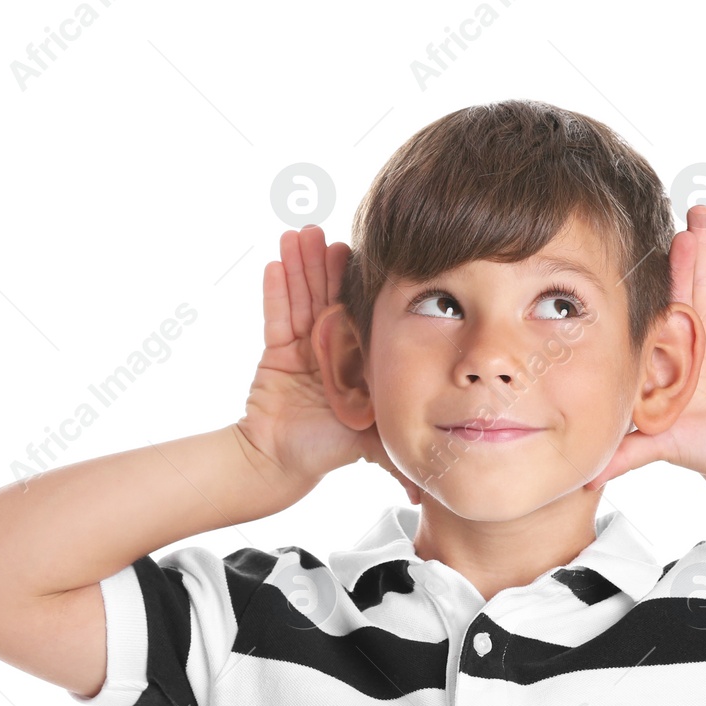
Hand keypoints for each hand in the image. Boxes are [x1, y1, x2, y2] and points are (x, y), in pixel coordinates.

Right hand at [235, 225, 422, 504]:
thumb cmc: (328, 449)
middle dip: (321, 263)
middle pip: (326, 295)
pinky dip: (275, 292)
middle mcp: (330, 346)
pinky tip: (275, 264)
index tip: (354, 251)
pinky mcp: (275, 353)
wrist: (282, 464)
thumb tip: (430, 474)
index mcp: (356, 356)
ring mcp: (302, 346)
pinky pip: (276, 318)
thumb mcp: (372, 438)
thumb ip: (400, 445)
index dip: (353, 281)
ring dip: (298, 266)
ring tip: (296, 235)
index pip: (357, 311)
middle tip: (320, 231)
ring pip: (301, 299)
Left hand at [585, 205, 705, 490]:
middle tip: (692, 211)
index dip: (666, 276)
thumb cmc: (700, 449)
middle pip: (695, 285)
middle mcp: (693, 338)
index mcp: (669, 354)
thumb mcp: (658, 446)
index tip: (660, 243)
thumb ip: (626, 454)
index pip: (665, 307)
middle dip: (695, 249)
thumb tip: (585, 476)